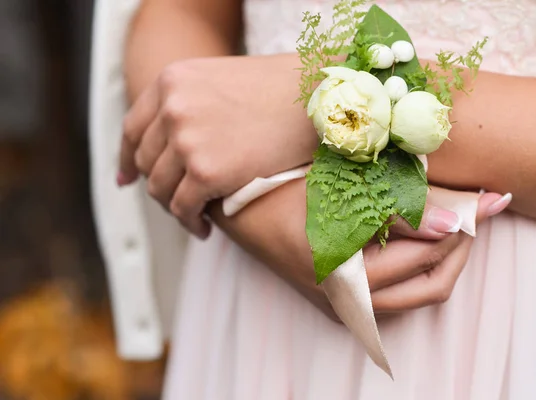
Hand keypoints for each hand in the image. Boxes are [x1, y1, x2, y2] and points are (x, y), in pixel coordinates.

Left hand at [118, 54, 317, 236]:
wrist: (317, 97)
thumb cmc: (281, 91)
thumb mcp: (221, 82)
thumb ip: (190, 104)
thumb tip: (173, 140)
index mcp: (171, 80)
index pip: (132, 128)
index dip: (127, 158)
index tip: (127, 180)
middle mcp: (171, 107)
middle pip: (146, 161)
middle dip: (158, 186)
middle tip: (177, 201)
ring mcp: (185, 139)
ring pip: (160, 188)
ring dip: (175, 208)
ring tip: (193, 217)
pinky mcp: (205, 171)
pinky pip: (183, 207)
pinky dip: (190, 223)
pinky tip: (204, 228)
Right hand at [209, 179, 510, 320]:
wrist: (234, 208)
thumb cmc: (277, 187)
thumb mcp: (339, 188)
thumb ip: (399, 206)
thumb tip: (460, 223)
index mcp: (341, 273)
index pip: (426, 258)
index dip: (464, 227)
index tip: (491, 200)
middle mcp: (344, 301)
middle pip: (430, 286)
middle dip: (462, 247)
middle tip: (479, 209)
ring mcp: (342, 306)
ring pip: (417, 295)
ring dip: (444, 258)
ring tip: (457, 220)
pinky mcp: (340, 301)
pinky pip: (396, 293)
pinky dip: (418, 266)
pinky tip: (422, 234)